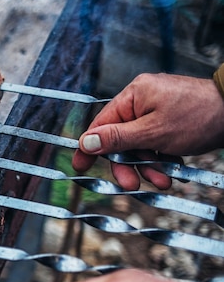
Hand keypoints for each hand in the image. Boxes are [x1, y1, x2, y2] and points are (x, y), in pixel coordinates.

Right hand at [72, 73, 223, 189]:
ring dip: (148, 166)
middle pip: (120, 138)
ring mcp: (156, 110)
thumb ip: (117, 138)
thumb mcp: (153, 133)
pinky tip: (172, 170)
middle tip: (132, 185)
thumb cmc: (199, 117)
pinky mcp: (170, 120)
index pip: (100, 124)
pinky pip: (155, 143)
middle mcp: (141, 100)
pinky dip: (161, 159)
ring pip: (139, 144)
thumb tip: (85, 142)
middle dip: (128, 164)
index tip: (80, 166)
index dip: (90, 147)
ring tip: (163, 180)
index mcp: (133, 96)